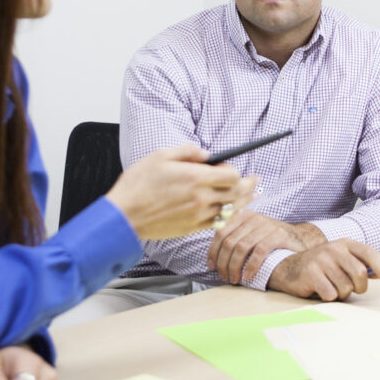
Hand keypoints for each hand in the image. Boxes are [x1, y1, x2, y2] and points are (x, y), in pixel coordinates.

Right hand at [105, 144, 256, 238]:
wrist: (123, 216)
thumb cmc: (138, 184)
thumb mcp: (160, 156)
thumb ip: (187, 151)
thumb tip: (205, 153)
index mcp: (195, 178)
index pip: (232, 176)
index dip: (235, 171)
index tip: (229, 167)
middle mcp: (201, 198)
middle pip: (237, 194)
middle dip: (249, 186)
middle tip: (256, 180)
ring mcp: (197, 216)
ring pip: (230, 210)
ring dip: (243, 201)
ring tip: (251, 195)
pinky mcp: (191, 228)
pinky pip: (217, 223)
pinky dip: (227, 216)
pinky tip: (230, 211)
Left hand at [206, 210, 325, 283]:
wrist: (299, 239)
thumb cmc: (270, 240)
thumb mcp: (250, 233)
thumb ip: (234, 237)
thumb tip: (213, 256)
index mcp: (243, 215)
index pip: (220, 233)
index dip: (213, 252)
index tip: (211, 267)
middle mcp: (253, 217)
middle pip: (229, 242)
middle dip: (223, 263)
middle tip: (224, 277)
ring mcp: (266, 225)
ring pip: (241, 247)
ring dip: (235, 267)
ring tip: (234, 279)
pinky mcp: (278, 235)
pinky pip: (259, 252)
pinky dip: (251, 266)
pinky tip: (248, 276)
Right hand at [267, 239, 379, 300]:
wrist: (289, 266)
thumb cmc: (322, 266)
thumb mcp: (341, 259)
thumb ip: (361, 265)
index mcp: (345, 243)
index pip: (369, 253)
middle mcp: (334, 248)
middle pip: (360, 274)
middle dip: (360, 287)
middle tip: (353, 289)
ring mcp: (321, 260)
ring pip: (345, 287)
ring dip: (341, 293)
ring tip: (331, 286)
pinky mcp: (311, 273)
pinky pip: (331, 294)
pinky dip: (328, 297)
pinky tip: (320, 289)